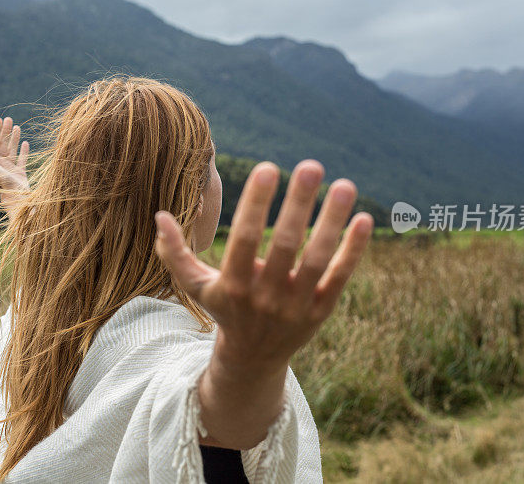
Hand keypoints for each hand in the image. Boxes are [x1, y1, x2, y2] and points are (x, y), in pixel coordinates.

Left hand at [0, 117, 29, 212]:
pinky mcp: (20, 171)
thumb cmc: (0, 180)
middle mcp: (0, 162)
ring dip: (14, 137)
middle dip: (5, 131)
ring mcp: (11, 166)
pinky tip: (25, 142)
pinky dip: (24, 150)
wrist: (15, 194)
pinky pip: (22, 158)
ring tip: (17, 126)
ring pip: (12, 148)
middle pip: (3, 143)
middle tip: (9, 119)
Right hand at [154, 160, 373, 447]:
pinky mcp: (321, 311)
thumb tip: (159, 214)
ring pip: (318, 259)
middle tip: (311, 165)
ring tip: (344, 184)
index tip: (268, 166)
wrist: (253, 359)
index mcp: (233, 285)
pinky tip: (365, 218)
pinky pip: (340, 277)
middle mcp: (266, 297)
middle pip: (286, 245)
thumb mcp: (195, 285)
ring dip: (332, 222)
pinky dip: (353, 250)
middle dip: (298, 204)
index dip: (256, 204)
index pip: (246, 240)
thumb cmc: (224, 309)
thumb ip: (174, 252)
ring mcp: (296, 306)